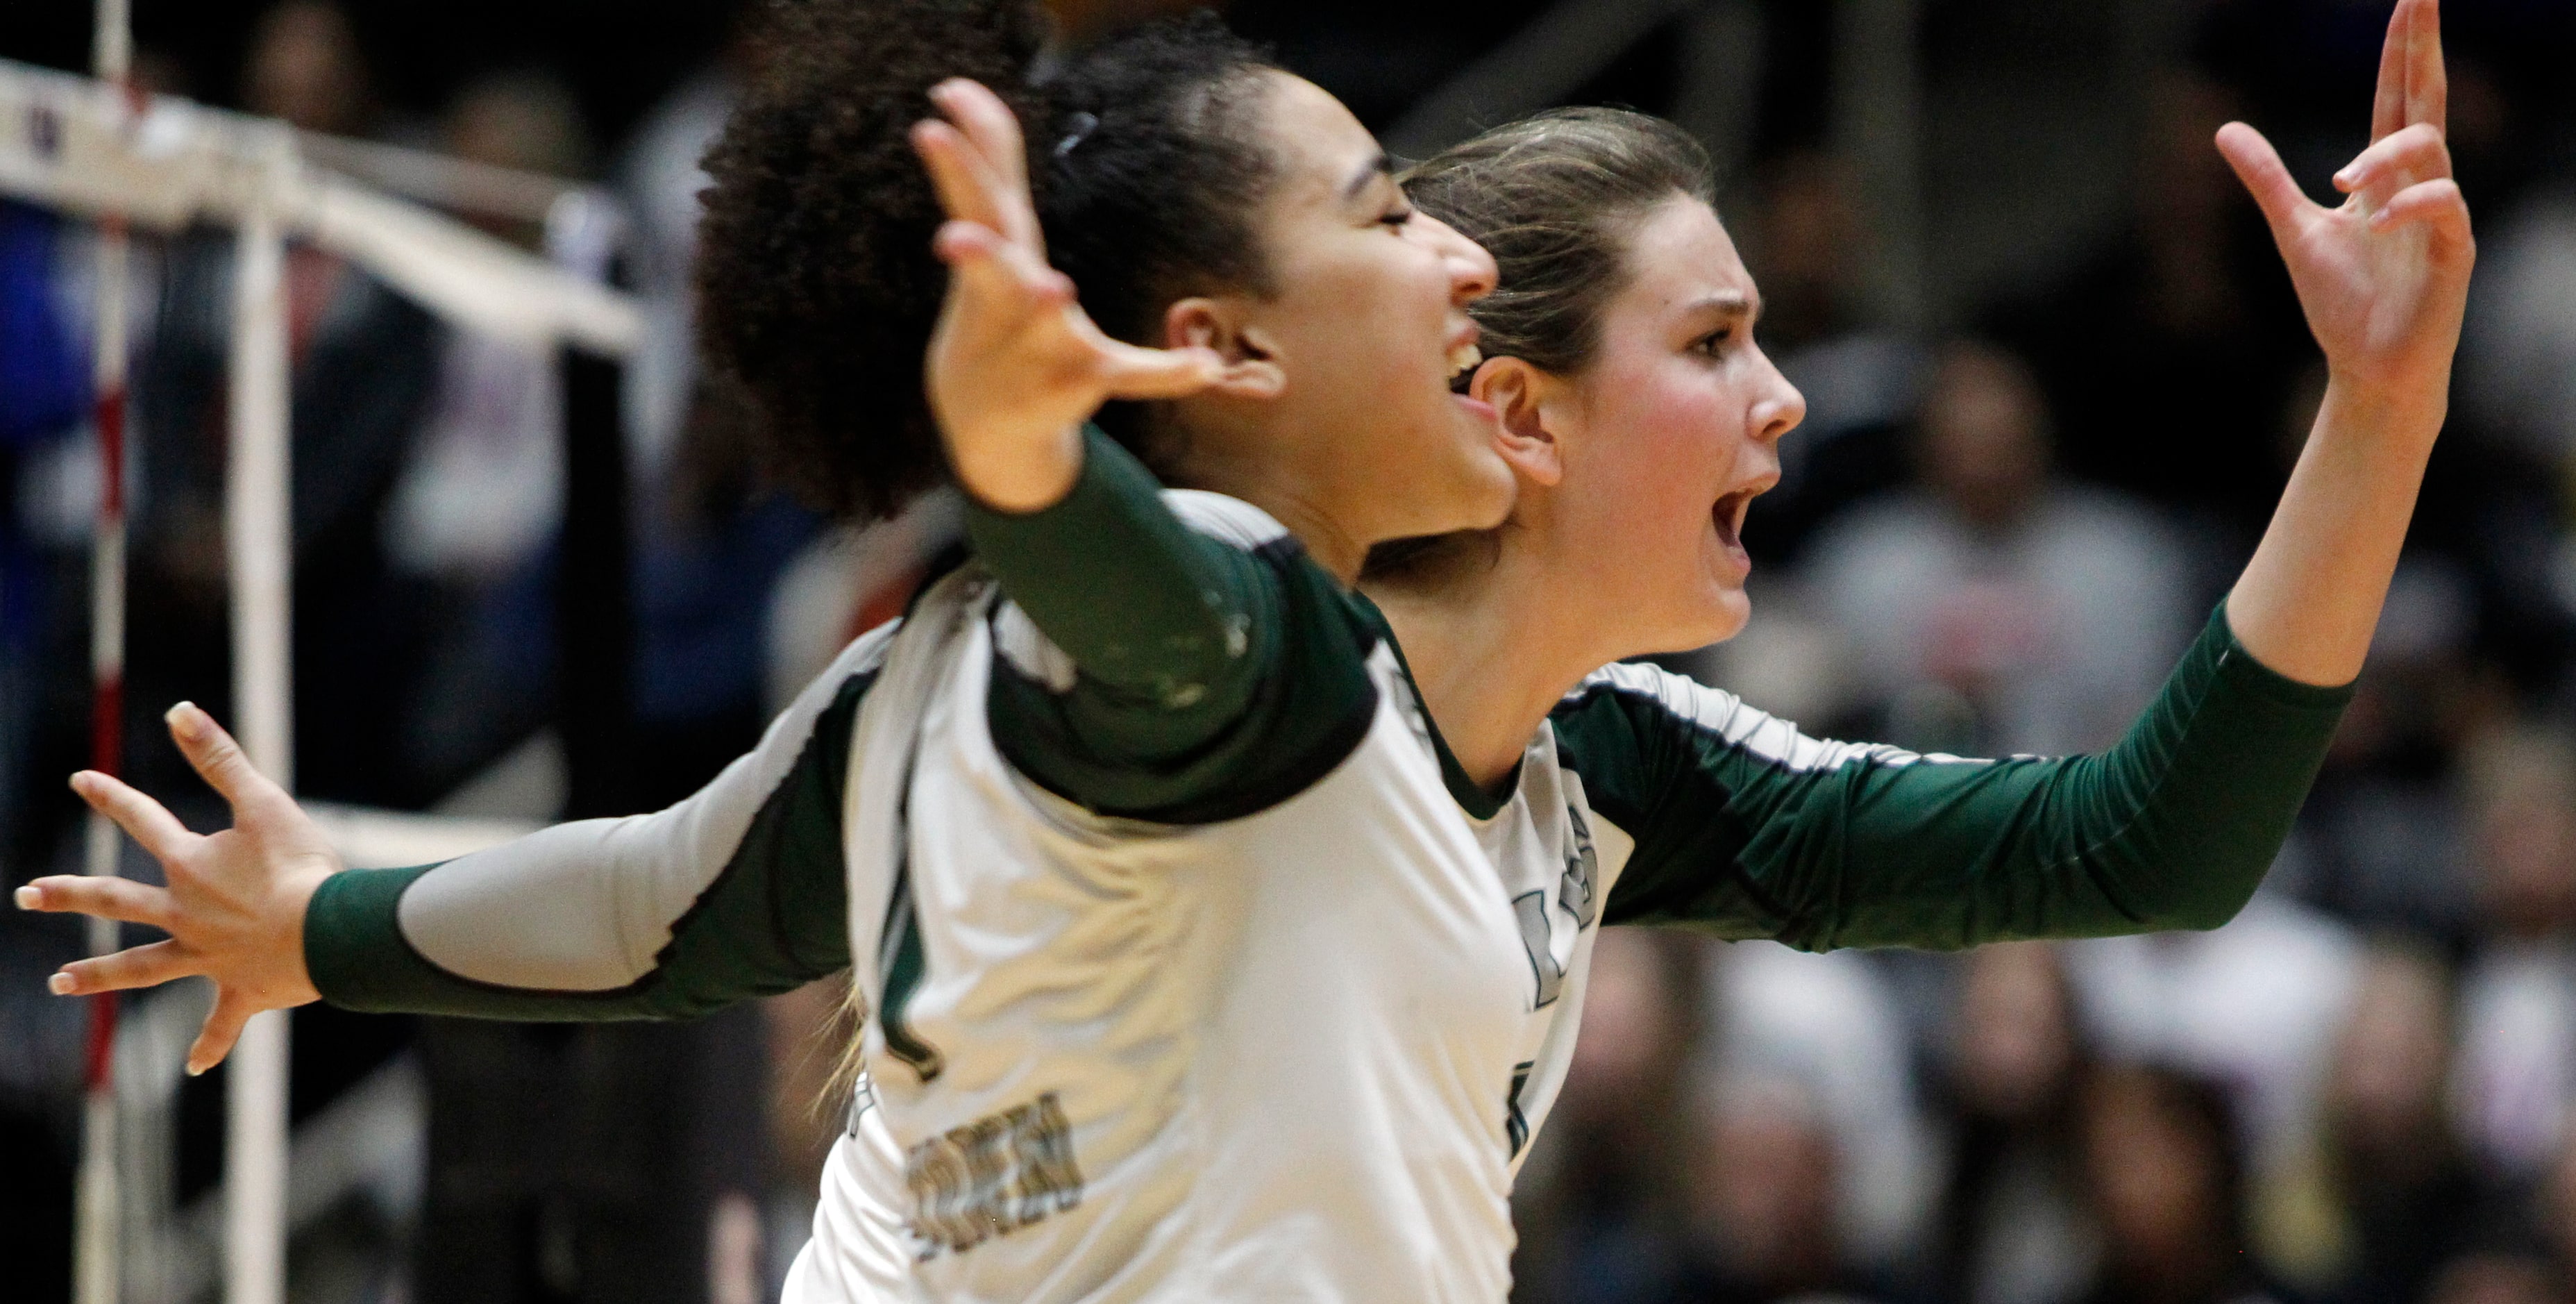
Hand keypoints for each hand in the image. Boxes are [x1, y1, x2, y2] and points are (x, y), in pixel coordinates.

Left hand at [17, 703, 337, 1073]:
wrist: (328, 932)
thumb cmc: (302, 867)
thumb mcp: (263, 803)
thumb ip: (220, 758)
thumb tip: (178, 711)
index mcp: (192, 866)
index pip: (143, 821)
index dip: (112, 797)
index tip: (80, 780)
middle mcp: (186, 914)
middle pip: (117, 901)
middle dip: (69, 895)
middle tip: (27, 894)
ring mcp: (208, 957)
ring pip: (142, 969)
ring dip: (100, 976)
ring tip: (59, 983)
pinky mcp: (240, 991)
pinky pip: (219, 1024)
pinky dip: (208, 1046)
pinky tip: (193, 1067)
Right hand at [913, 79, 1222, 511]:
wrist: (986, 420)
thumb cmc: (990, 312)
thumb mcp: (993, 233)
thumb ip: (990, 161)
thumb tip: (960, 87)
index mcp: (996, 257)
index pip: (973, 205)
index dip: (956, 165)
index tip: (930, 126)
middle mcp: (1011, 300)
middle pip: (992, 272)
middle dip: (977, 254)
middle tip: (952, 239)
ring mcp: (1043, 345)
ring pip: (1047, 326)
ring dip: (1047, 308)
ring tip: (1054, 287)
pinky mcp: (1081, 381)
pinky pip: (1131, 374)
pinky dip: (1167, 372)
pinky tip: (1202, 365)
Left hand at [2216, 0, 2472, 410]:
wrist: (2368, 369)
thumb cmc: (2342, 304)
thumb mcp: (2293, 229)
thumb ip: (2267, 178)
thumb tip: (2224, 128)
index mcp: (2386, 177)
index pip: (2396, 99)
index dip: (2400, 50)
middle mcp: (2419, 185)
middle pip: (2426, 102)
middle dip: (2422, 49)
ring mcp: (2441, 216)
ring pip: (2431, 152)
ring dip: (2387, 155)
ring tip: (2345, 181)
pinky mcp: (2453, 251)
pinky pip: (2443, 208)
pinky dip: (2408, 206)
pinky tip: (2373, 222)